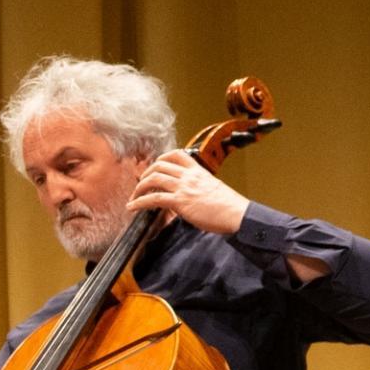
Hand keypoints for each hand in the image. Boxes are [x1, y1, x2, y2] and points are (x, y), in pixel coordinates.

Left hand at [125, 149, 249, 235]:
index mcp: (198, 171)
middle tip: (140, 184)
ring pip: (153, 179)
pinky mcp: (180, 202)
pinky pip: (153, 198)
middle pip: (159, 165)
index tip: (155, 166)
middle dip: (145, 174)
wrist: (236, 214)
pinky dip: (139, 202)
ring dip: (139, 188)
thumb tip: (191, 195)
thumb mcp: (213, 189)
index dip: (161, 159)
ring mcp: (184, 187)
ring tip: (133, 197)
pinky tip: (132, 207)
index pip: (177, 155)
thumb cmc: (229, 206)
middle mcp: (189, 176)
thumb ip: (199, 187)